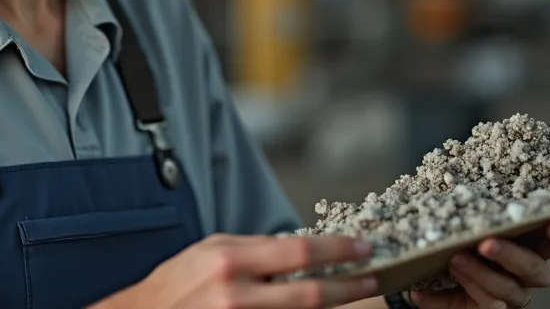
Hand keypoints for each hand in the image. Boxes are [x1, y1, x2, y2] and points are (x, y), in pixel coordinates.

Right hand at [92, 233, 381, 308]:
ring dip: (331, 308)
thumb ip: (252, 249)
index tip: (363, 248)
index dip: (338, 250)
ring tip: (352, 296)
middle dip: (350, 286)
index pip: (299, 251)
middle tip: (374, 278)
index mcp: (230, 259)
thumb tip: (297, 247)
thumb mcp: (209, 251)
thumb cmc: (174, 285)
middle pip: (311, 293)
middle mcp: (236, 292)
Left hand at [409, 146, 549, 308]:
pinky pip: (459, 307)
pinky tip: (419, 291)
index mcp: (534, 242)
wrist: (433, 256)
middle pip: (532, 269)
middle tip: (485, 241)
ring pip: (501, 292)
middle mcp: (525, 273)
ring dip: (477, 274)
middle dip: (511, 255)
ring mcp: (503, 295)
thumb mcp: (490, 194)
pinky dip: (439, 299)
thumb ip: (525, 174)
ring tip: (453, 257)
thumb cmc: (472, 220)